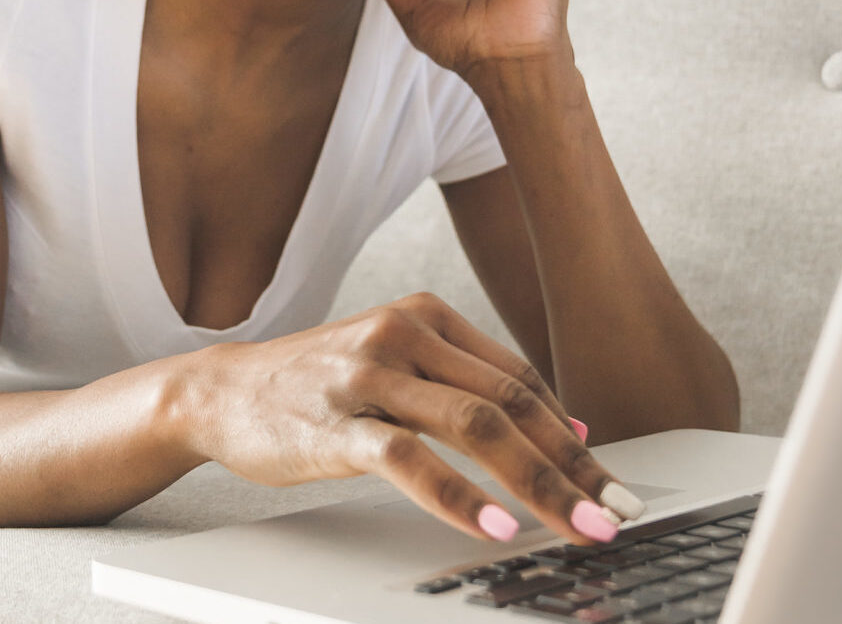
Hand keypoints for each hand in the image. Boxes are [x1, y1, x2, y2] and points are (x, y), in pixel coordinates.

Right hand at [187, 292, 642, 543]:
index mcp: (427, 315)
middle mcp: (404, 333)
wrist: (227, 389)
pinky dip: (459, 496)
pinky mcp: (338, 422)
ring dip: (537, 482)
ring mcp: (370, 373)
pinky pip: (410, 459)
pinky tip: (494, 526)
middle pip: (510, 401)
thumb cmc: (320, 384)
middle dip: (571, 463)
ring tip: (577, 526)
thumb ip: (469, 387)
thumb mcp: (396, 365)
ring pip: (474, 425)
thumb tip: (566, 429)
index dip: (570, 433)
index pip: (519, 377)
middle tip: (614, 510)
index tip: (606, 480)